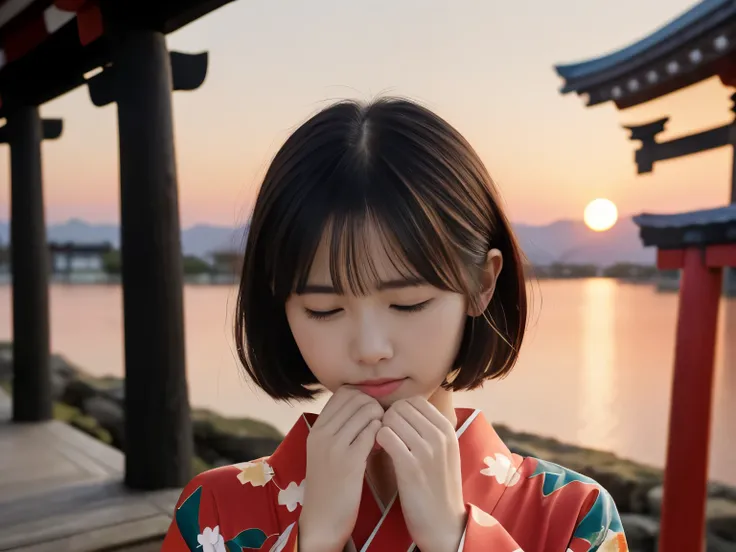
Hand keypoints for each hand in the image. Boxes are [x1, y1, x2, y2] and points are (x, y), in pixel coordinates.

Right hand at [299, 387, 383, 551]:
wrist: (322, 519)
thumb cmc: (329, 484)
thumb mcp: (325, 450)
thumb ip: (339, 429)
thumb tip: (363, 406)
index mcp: (316, 428)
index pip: (343, 393)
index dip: (362, 398)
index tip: (370, 413)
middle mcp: (322, 433)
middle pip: (356, 398)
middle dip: (374, 405)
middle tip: (380, 423)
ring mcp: (334, 446)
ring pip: (366, 411)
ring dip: (380, 419)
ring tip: (382, 433)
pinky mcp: (349, 461)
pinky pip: (372, 432)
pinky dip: (381, 433)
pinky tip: (382, 445)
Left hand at [377, 397, 466, 551]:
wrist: (444, 523)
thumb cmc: (437, 485)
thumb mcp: (443, 451)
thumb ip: (428, 429)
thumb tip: (401, 408)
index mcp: (447, 428)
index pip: (414, 401)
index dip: (398, 410)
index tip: (393, 425)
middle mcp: (439, 435)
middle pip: (401, 407)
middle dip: (387, 418)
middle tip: (384, 435)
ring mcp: (426, 450)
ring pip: (390, 418)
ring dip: (380, 429)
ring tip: (381, 445)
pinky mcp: (411, 466)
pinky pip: (384, 436)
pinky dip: (377, 440)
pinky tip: (379, 452)